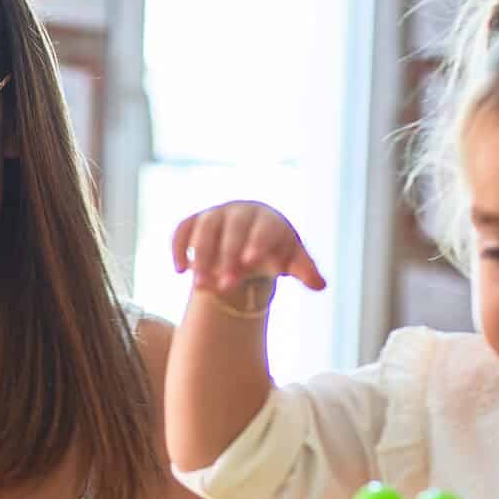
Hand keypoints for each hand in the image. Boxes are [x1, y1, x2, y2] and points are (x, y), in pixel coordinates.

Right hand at [170, 201, 327, 299]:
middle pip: (232, 230)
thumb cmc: (275, 250)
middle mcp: (240, 212)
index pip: (263, 228)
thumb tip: (320, 285)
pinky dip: (178, 247)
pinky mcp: (194, 221)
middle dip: (227, 258)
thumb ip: (305, 271)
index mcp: (268, 219)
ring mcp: (215, 214)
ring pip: (204, 229)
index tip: (250, 262)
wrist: (249, 236)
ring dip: (200, 257)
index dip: (256, 242)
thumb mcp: (292, 261)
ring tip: (200, 286)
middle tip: (226, 286)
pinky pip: (182, 229)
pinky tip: (180, 270)